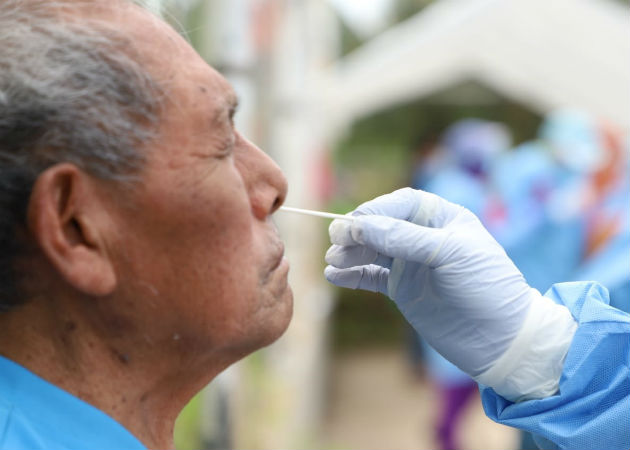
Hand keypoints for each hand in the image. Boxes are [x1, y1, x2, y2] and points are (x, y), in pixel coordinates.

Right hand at [325, 188, 534, 375]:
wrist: (501, 340)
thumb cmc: (486, 286)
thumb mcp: (450, 254)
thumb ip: (404, 238)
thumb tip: (360, 225)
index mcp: (442, 219)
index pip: (400, 204)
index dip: (375, 210)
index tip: (354, 224)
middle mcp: (423, 238)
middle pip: (380, 225)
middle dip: (356, 232)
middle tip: (336, 241)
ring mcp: (411, 264)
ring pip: (371, 251)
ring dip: (350, 253)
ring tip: (333, 261)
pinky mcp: (402, 290)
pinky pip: (370, 277)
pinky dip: (352, 276)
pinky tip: (335, 276)